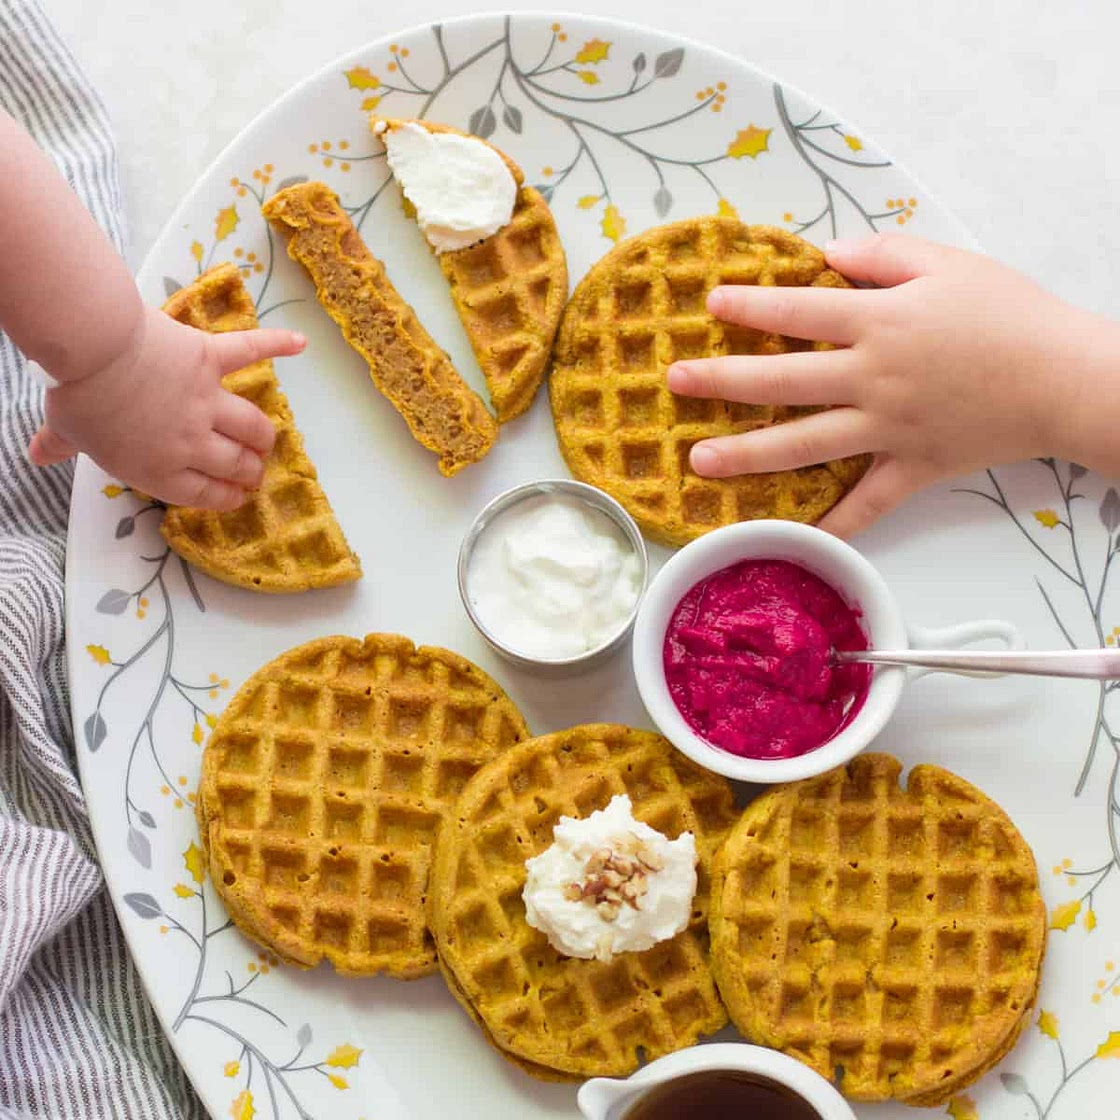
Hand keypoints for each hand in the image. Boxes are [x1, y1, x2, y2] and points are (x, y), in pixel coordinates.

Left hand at [28, 304, 305, 509]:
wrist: (95, 349)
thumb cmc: (79, 397)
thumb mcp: (66, 430)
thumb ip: (59, 445)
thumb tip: (38, 456)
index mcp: (159, 468)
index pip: (206, 494)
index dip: (226, 498)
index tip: (238, 497)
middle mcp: (192, 442)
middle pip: (236, 464)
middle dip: (250, 472)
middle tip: (255, 471)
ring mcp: (207, 402)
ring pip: (252, 426)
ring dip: (264, 437)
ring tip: (267, 440)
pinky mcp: (212, 361)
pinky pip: (251, 352)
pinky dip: (278, 345)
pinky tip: (300, 345)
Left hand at [667, 232, 1117, 536]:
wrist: (1065, 378)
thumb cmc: (1008, 312)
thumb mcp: (946, 262)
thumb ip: (881, 254)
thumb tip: (824, 255)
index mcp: (881, 322)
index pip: (799, 311)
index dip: (750, 306)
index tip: (708, 303)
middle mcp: (874, 377)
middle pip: (783, 381)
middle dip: (723, 380)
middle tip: (675, 382)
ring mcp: (888, 428)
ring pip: (806, 444)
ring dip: (748, 454)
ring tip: (699, 461)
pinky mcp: (911, 468)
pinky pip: (867, 504)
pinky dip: (834, 524)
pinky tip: (794, 536)